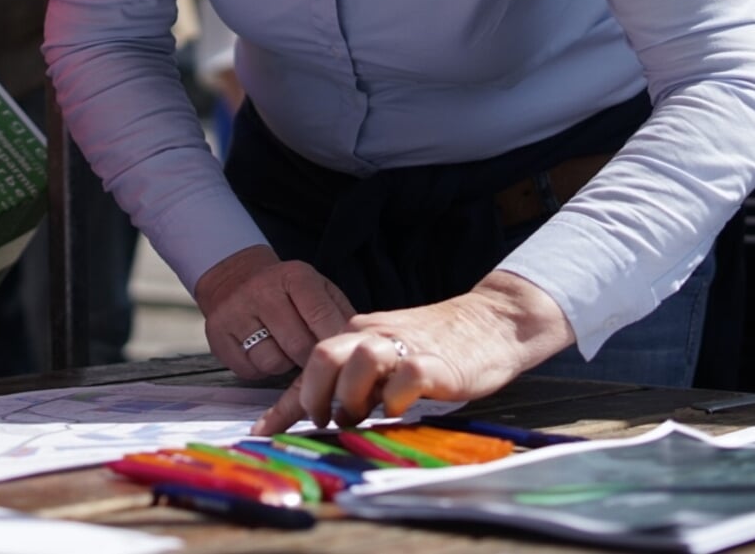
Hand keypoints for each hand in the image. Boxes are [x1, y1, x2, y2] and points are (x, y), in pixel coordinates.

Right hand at [192, 245, 353, 378]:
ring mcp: (235, 313)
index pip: (323, 318)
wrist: (234, 277)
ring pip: (273, 363)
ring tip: (284, 348)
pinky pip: (250, 370)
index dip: (335, 343)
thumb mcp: (317, 288)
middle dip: (312, 360)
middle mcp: (261, 291)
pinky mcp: (217, 336)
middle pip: (299, 346)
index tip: (344, 358)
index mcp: (294, 276)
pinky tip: (262, 350)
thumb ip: (339, 314)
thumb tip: (357, 348)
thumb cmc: (284, 290)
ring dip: (285, 364)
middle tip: (314, 360)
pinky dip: (261, 368)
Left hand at [250, 271, 573, 434]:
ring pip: (356, 361)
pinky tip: (399, 410)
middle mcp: (372, 334)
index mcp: (357, 333)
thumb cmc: (437, 346)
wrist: (490, 322)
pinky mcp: (434, 363)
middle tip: (328, 421)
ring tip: (361, 416)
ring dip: (351, 396)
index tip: (263, 432)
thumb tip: (329, 413)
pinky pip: (403, 378)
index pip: (311, 367)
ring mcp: (402, 346)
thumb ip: (360, 379)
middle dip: (315, 397)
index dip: (284, 405)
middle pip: (322, 356)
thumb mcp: (388, 358)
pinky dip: (395, 400)